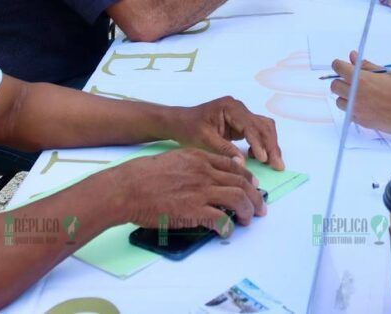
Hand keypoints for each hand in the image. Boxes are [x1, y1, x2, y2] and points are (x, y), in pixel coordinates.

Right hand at [112, 148, 266, 234]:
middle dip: (256, 197)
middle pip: (242, 183)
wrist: (129, 187)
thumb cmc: (144, 175)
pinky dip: (228, 227)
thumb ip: (194, 164)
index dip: (248, 178)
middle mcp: (205, 172)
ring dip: (248, 211)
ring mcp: (201, 191)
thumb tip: (207, 175)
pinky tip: (227, 231)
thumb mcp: (174, 159)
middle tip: (261, 208)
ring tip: (249, 219)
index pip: (233, 166)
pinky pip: (221, 220)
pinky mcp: (194, 210)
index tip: (254, 186)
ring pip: (238, 199)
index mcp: (200, 158)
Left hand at [169, 96, 283, 168]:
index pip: (250, 126)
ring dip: (271, 145)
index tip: (264, 159)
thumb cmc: (188, 128)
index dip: (258, 143)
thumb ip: (224, 149)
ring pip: (264, 128)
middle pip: (263, 126)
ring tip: (275, 163)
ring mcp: (241, 115)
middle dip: (271, 146)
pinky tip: (258, 157)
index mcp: (230, 108)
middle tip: (278, 165)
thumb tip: (242, 163)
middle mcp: (239, 108)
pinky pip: (258, 132)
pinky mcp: (241, 123)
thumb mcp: (204, 140)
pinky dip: (262, 144)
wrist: (179, 122)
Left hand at [329, 51, 390, 134]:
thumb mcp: (386, 73)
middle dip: (342, 82)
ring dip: (346, 97)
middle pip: (334, 85)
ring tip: (363, 96)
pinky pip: (349, 113)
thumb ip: (366, 65)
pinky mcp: (361, 121)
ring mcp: (356, 110)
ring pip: (339, 101)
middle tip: (355, 82)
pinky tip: (368, 106)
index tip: (345, 67)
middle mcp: (355, 95)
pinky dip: (354, 109)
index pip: (337, 67)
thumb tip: (352, 56)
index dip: (340, 65)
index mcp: (360, 79)